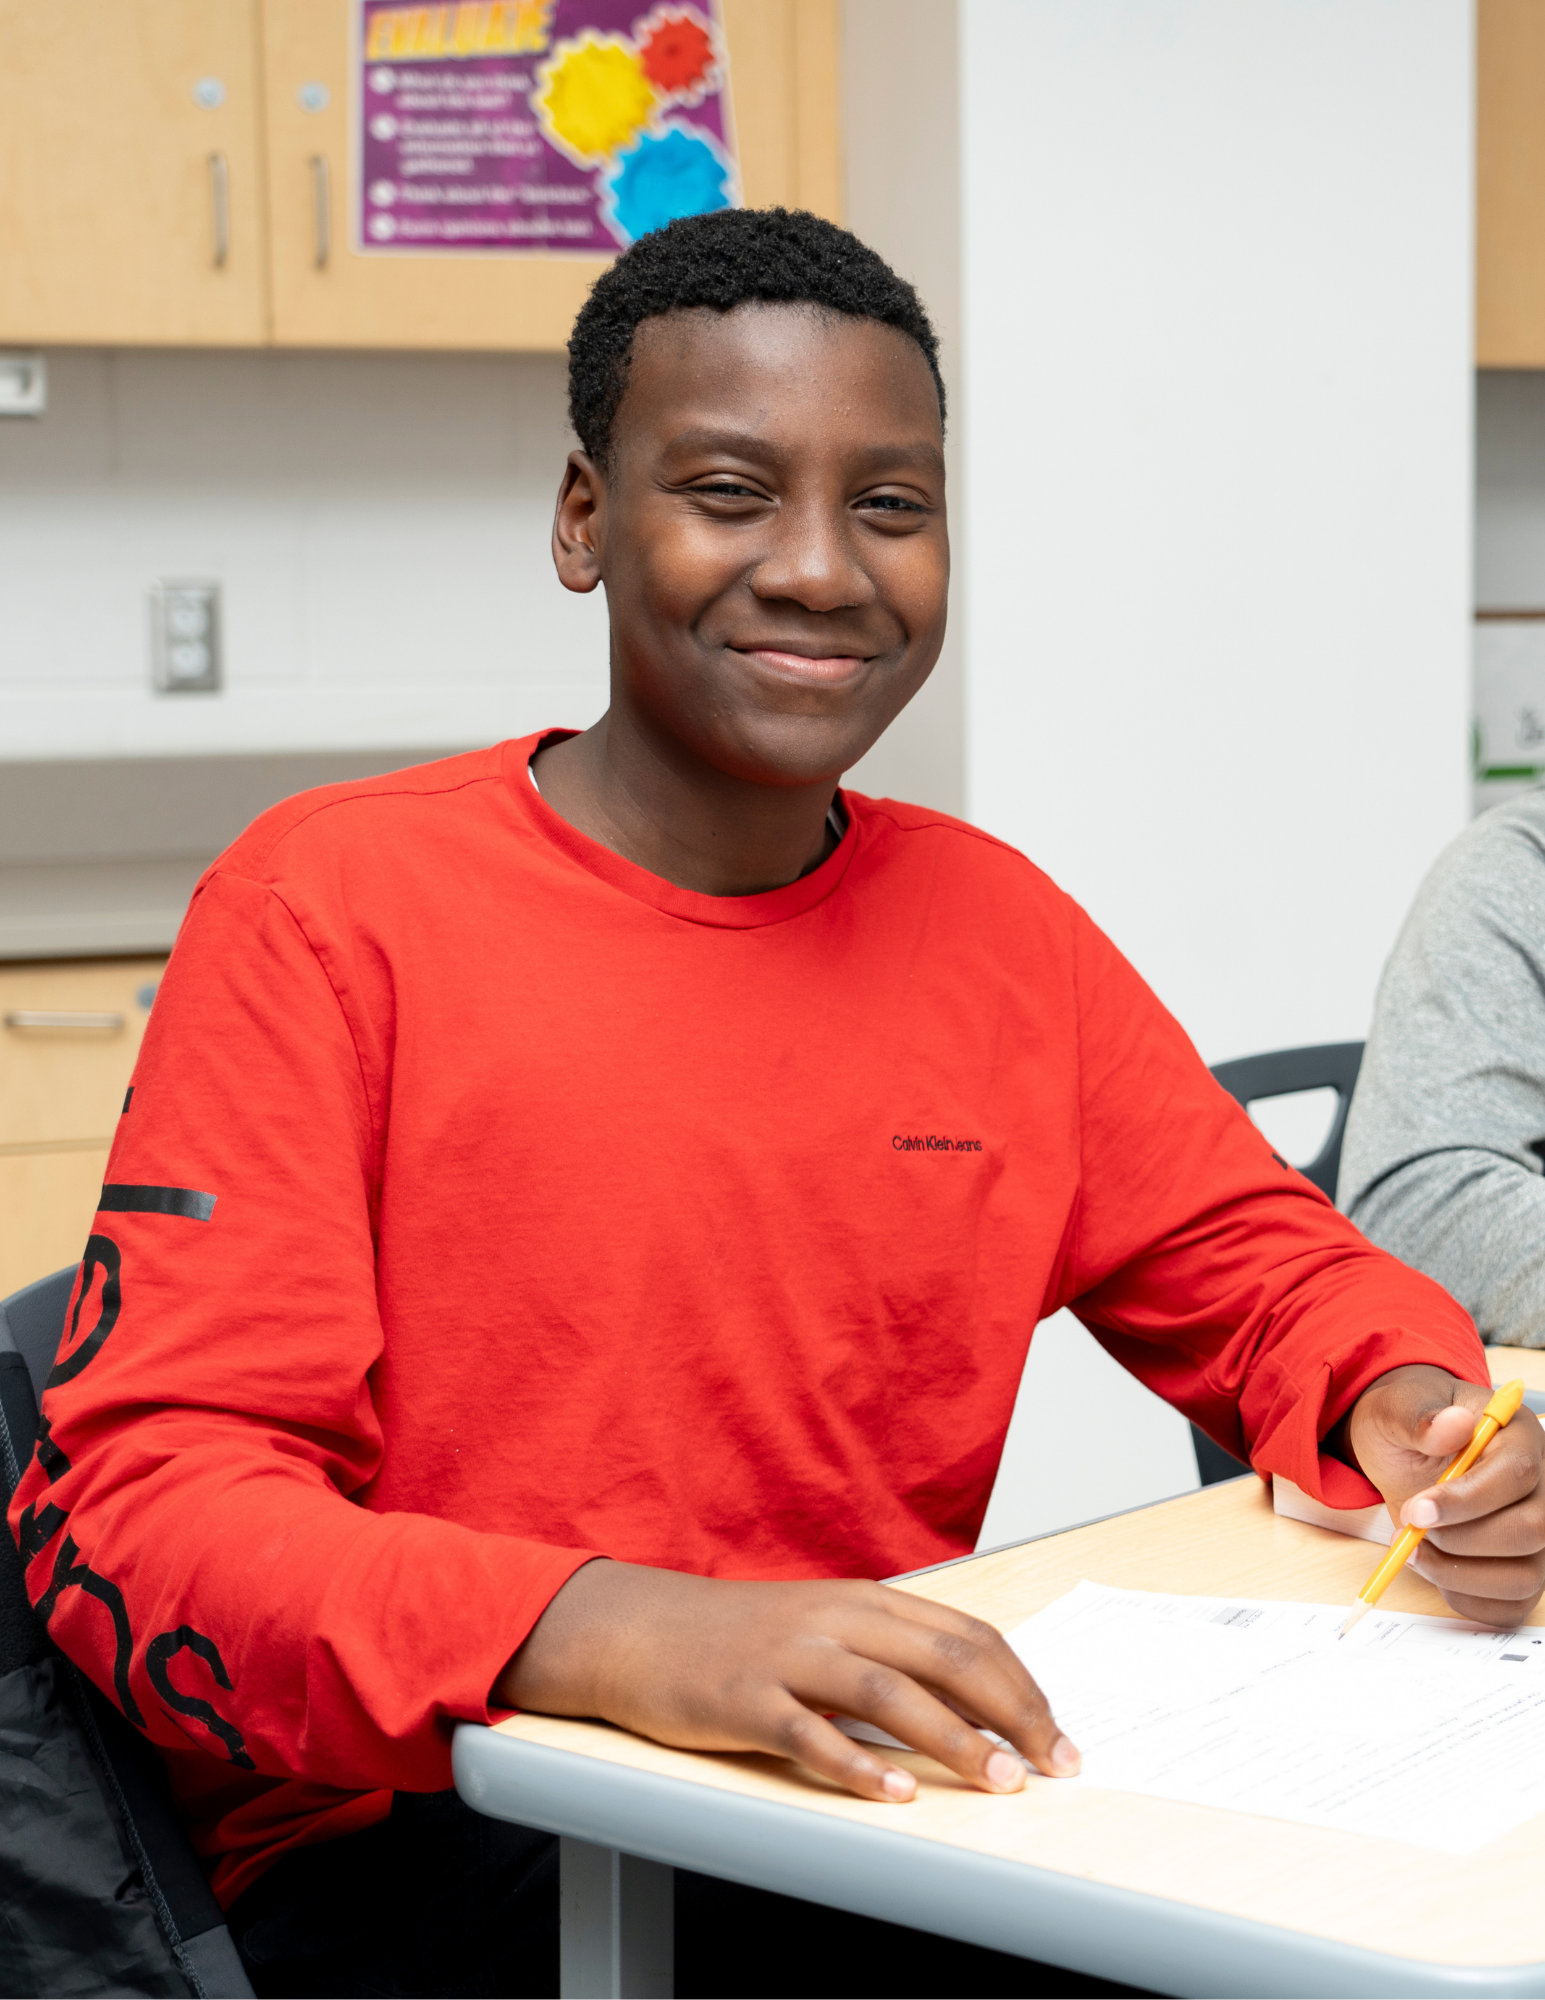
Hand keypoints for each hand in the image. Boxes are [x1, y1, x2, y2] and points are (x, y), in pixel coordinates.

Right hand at [494, 1560, 1080, 1802]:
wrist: (637, 1628)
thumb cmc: (736, 1636)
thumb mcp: (821, 1626)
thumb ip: (886, 1652)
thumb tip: (971, 1704)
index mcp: (863, 1600)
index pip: (966, 1634)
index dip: (1020, 1684)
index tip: (1058, 1733)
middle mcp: (834, 1619)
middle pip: (944, 1657)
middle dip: (1011, 1712)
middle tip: (1053, 1763)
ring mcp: (788, 1656)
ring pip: (888, 1691)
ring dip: (953, 1738)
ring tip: (999, 1781)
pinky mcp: (743, 1697)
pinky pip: (807, 1733)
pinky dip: (855, 1764)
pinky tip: (893, 1793)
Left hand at [1344, 1364, 1544, 1625]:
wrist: (1403, 1449)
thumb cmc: (1406, 1426)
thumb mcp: (1396, 1410)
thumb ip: (1420, 1418)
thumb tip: (1454, 1422)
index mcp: (1517, 1436)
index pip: (1517, 1475)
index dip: (1467, 1500)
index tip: (1417, 1511)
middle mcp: (1539, 1488)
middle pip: (1532, 1531)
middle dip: (1461, 1540)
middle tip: (1410, 1528)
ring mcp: (1536, 1534)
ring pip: (1524, 1577)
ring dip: (1459, 1575)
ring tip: (1414, 1551)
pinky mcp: (1520, 1568)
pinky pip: (1510, 1606)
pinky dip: (1466, 1600)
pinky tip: (1434, 1569)